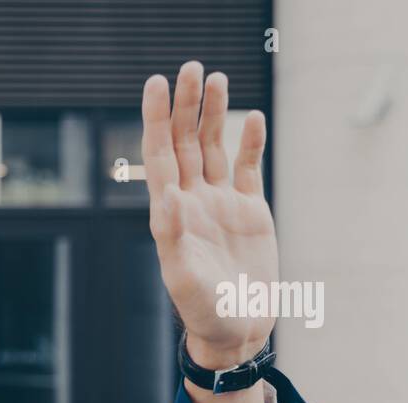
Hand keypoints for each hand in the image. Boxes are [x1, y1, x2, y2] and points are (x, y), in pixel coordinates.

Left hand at [142, 61, 277, 371]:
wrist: (236, 330)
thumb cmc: (203, 311)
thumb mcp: (183, 277)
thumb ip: (173, 237)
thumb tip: (166, 195)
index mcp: (171, 214)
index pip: (160, 156)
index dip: (158, 119)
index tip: (156, 84)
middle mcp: (193, 203)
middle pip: (187, 143)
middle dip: (186, 106)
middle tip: (191, 68)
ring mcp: (221, 205)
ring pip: (214, 149)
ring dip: (213, 115)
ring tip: (216, 79)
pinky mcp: (250, 212)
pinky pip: (247, 169)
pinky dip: (249, 143)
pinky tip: (251, 118)